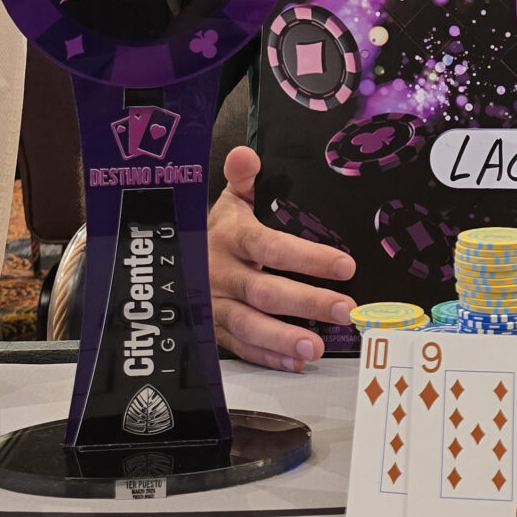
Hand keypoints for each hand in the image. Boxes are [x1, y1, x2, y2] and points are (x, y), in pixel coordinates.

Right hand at [207, 145, 357, 370]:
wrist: (170, 257)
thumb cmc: (216, 229)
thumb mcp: (227, 200)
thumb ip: (242, 178)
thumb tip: (246, 153)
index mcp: (230, 237)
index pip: (270, 246)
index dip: (306, 257)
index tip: (345, 265)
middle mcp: (221, 273)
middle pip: (264, 291)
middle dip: (306, 302)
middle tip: (345, 309)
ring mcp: (215, 305)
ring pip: (248, 325)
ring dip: (283, 338)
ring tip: (317, 347)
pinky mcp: (213, 331)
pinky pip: (239, 347)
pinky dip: (267, 357)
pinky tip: (296, 363)